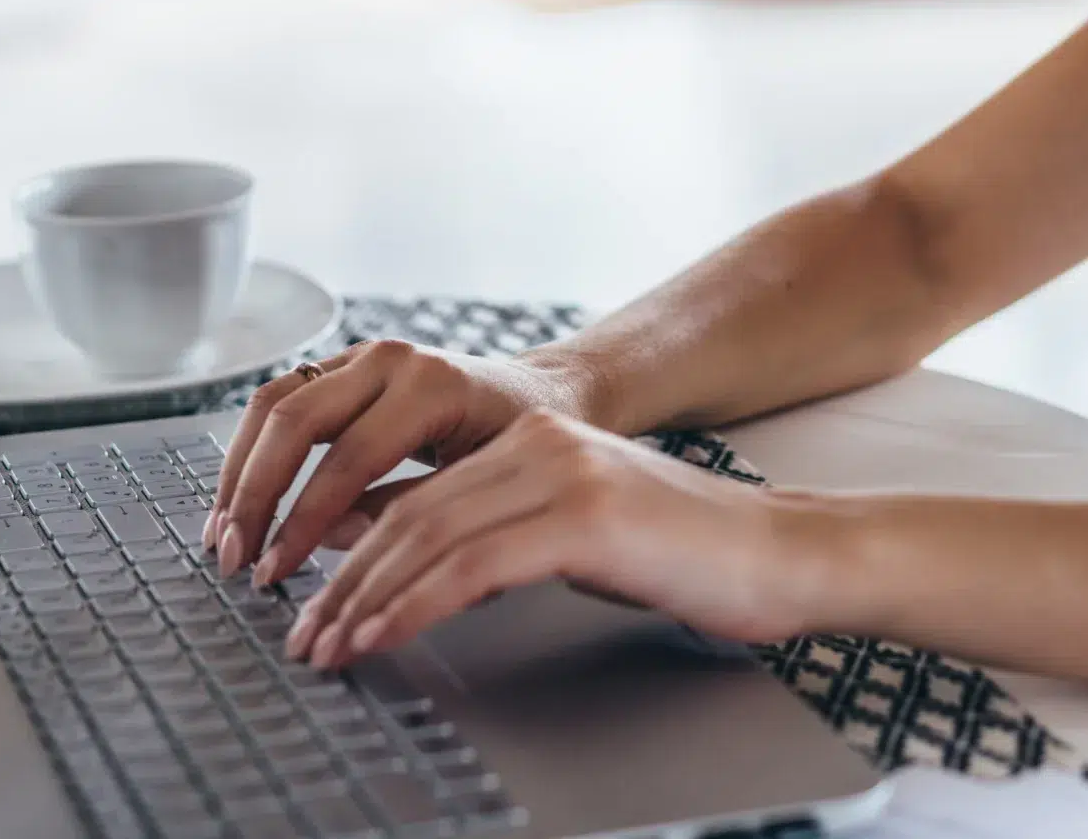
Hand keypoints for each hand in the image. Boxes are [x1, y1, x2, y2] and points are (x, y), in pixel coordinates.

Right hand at [205, 339, 595, 587]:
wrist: (546, 394)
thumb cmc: (524, 445)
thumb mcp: (483, 485)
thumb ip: (408, 512)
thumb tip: (326, 543)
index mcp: (431, 386)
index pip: (347, 459)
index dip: (302, 522)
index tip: (275, 572)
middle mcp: (390, 359)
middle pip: (293, 420)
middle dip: (254, 496)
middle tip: (233, 558)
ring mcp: (362, 355)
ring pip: (272, 403)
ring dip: (238, 471)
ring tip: (222, 534)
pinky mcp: (344, 365)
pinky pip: (280, 400)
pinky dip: (251, 451)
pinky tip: (239, 500)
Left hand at [281, 407, 820, 669]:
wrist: (782, 554)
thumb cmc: (691, 556)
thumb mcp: (579, 538)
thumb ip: (506, 540)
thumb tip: (424, 575)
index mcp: (533, 440)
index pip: (417, 496)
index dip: (356, 553)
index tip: (320, 605)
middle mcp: (539, 444)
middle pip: (410, 514)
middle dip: (345, 581)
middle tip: (305, 636)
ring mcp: (561, 474)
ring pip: (429, 537)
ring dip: (366, 599)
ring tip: (328, 647)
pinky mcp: (584, 517)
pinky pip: (472, 565)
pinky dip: (415, 604)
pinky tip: (383, 636)